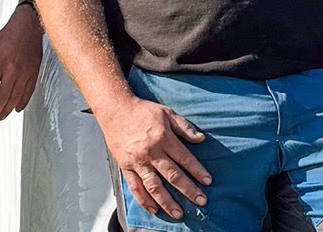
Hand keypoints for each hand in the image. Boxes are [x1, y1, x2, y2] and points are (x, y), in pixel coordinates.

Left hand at [0, 3, 42, 121]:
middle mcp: (11, 70)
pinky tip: (17, 109)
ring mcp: (24, 72)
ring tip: (1, 117)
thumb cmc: (6, 38)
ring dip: (7, 110)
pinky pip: (28, 91)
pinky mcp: (34, 72)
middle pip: (2, 97)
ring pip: (15, 97)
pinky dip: (23, 102)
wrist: (27, 27)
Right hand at [96, 96, 210, 219]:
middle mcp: (151, 152)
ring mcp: (138, 162)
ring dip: (167, 202)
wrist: (115, 109)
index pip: (185, 158)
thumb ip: (184, 127)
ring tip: (178, 213)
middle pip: (173, 175)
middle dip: (188, 190)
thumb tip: (201, 139)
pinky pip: (135, 187)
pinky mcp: (126, 167)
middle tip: (201, 201)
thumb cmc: (142, 111)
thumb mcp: (167, 112)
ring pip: (154, 186)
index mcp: (164, 138)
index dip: (197, 171)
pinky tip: (154, 208)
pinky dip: (144, 200)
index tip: (207, 182)